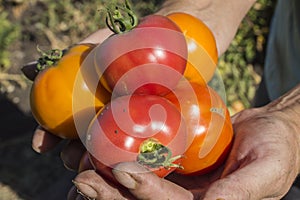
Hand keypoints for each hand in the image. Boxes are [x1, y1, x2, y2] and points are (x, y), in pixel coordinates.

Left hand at [66, 102, 299, 199]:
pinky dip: (123, 160)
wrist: (270, 130)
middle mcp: (188, 199)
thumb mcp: (266, 169)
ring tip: (80, 168)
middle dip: (114, 194)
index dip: (146, 192)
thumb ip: (241, 192)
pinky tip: (100, 151)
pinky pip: (146, 164)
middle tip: (83, 179)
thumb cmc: (276, 149)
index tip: (124, 172)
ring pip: (138, 185)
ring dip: (109, 179)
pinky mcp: (175, 164)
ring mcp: (179, 182)